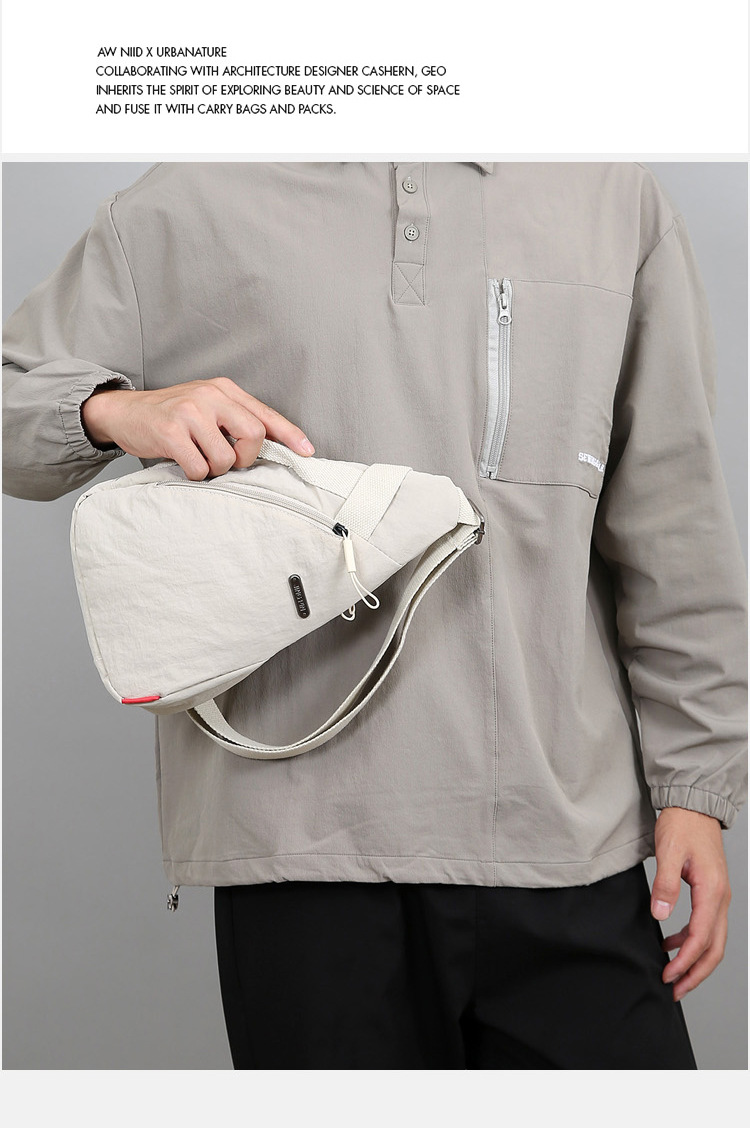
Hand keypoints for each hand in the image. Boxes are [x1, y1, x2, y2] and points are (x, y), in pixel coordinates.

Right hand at [81, 377, 314, 479]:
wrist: (124, 412)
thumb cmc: (171, 416)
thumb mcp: (206, 408)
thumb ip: (235, 420)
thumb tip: (272, 445)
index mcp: (224, 389)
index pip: (265, 413)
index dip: (289, 434)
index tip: (307, 451)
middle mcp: (210, 395)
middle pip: (254, 434)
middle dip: (246, 457)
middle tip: (229, 461)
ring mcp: (190, 411)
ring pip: (225, 457)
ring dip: (215, 469)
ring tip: (199, 459)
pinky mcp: (171, 431)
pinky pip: (199, 467)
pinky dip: (195, 474)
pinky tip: (183, 463)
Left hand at [651, 807, 730, 1001]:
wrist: (694, 805)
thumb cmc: (683, 824)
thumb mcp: (668, 852)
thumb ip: (665, 885)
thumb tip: (661, 916)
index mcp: (712, 891)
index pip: (702, 938)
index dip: (685, 962)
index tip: (668, 976)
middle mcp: (721, 898)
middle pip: (714, 948)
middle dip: (695, 973)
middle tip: (675, 989)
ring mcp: (718, 896)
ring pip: (713, 940)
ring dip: (694, 960)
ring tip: (671, 973)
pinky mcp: (711, 892)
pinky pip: (706, 925)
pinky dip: (691, 940)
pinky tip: (670, 943)